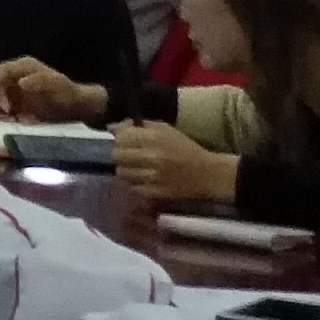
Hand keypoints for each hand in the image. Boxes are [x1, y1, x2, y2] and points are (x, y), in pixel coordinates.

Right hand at [0, 57, 107, 122]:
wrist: (75, 106)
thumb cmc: (67, 93)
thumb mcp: (58, 85)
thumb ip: (41, 81)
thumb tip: (20, 83)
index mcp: (22, 66)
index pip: (0, 72)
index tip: (6, 109)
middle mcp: (12, 74)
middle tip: (6, 116)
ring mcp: (9, 86)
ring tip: (10, 119)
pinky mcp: (9, 99)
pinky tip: (13, 120)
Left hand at [110, 121, 242, 208]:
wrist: (207, 175)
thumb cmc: (185, 149)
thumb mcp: (165, 130)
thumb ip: (138, 126)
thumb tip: (111, 127)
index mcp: (153, 138)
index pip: (120, 137)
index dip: (120, 138)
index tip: (126, 140)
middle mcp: (150, 157)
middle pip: (116, 155)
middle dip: (120, 153)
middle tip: (130, 155)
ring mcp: (150, 177)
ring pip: (121, 172)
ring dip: (127, 168)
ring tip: (139, 167)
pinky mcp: (152, 193)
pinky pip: (132, 186)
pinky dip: (136, 182)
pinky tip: (146, 179)